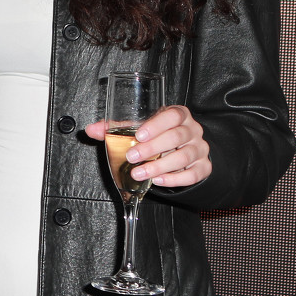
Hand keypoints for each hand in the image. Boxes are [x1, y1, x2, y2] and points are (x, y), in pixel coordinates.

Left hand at [85, 104, 210, 187]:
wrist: (185, 148)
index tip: (139, 135)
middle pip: (177, 137)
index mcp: (178, 115)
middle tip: (132, 157)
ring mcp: (200, 149)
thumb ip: (117, 128)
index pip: (173, 115)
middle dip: (153, 148)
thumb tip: (91, 130)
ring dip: (160, 166)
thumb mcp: (142, 128)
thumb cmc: (160, 134)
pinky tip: (158, 181)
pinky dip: (174, 179)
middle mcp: (192, 130)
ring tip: (139, 173)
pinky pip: (192, 175)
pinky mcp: (204, 167)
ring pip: (184, 157)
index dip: (157, 124)